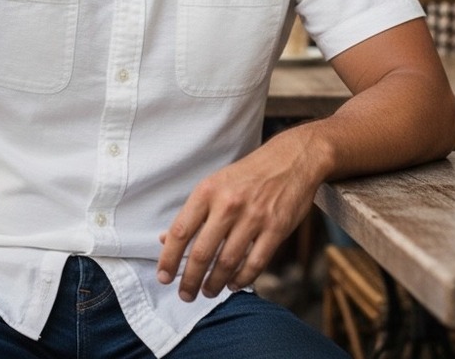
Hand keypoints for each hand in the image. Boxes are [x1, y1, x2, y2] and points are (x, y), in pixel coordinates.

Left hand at [156, 132, 315, 301]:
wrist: (290, 159)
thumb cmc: (248, 175)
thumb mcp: (214, 184)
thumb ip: (192, 213)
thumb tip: (165, 240)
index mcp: (208, 191)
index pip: (181, 230)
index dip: (168, 258)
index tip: (163, 277)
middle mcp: (228, 204)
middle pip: (201, 253)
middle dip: (190, 280)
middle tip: (186, 294)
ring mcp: (253, 217)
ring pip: (227, 262)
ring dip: (214, 283)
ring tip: (208, 291)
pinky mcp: (276, 228)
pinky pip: (255, 263)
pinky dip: (242, 279)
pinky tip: (233, 283)